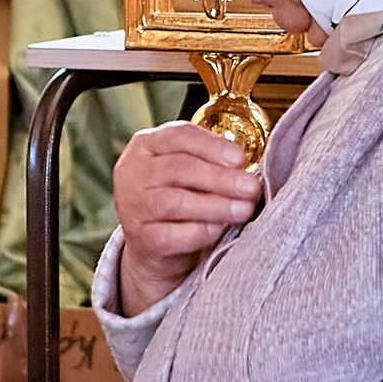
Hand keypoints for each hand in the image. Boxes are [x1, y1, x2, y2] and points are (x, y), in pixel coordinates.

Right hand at [112, 121, 260, 312]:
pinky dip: (200, 231)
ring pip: (175, 201)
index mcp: (146, 146)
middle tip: (250, 187)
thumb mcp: (186, 172)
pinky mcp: (140, 239)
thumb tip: (244, 169)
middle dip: (220, 178)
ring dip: (215, 205)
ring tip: (243, 209)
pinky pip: (171, 235)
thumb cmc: (176, 199)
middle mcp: (133, 172)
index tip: (239, 159)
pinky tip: (218, 229)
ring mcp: (133, 206)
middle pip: (178, 169)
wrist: (151, 245)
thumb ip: (209, 164)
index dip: (212, 146)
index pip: (178, 136)